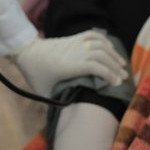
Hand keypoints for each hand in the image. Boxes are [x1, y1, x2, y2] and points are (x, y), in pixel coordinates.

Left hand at [13, 31, 128, 96]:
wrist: (26, 53)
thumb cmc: (35, 75)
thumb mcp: (45, 93)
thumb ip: (58, 101)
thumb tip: (72, 114)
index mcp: (69, 67)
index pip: (95, 67)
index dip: (109, 74)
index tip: (116, 84)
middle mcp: (75, 53)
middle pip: (102, 56)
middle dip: (115, 67)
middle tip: (124, 78)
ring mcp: (75, 43)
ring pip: (100, 45)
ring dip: (113, 54)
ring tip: (121, 65)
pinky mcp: (73, 38)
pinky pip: (93, 35)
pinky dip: (104, 41)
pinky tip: (110, 49)